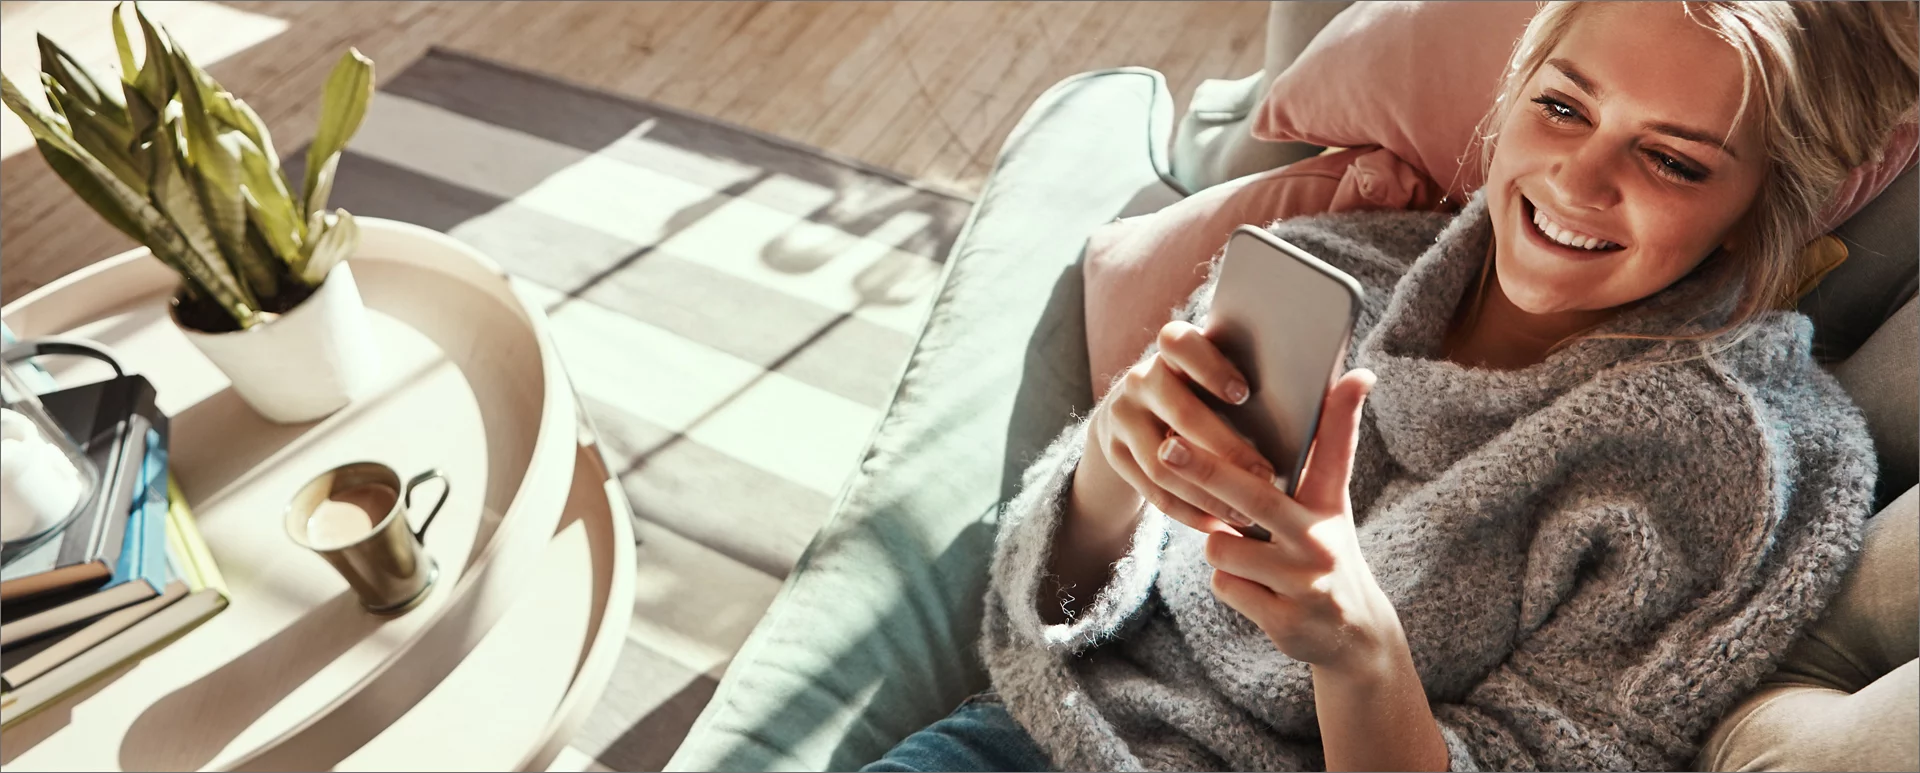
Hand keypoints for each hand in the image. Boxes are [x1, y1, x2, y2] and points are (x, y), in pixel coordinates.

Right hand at [1089, 321, 1277, 533]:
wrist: (1132, 417)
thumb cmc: (1201, 396)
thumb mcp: (1215, 377)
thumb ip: (1251, 381)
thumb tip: (1335, 388)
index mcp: (1171, 350)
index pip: (1179, 342)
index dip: (1209, 367)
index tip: (1244, 394)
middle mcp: (1140, 378)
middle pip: (1179, 411)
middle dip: (1225, 448)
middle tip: (1265, 476)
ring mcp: (1121, 417)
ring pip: (1162, 460)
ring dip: (1207, 491)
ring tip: (1246, 514)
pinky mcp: (1113, 454)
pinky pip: (1151, 491)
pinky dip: (1186, 510)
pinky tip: (1216, 522)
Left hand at [1157, 368, 1403, 672]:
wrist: (1353, 635)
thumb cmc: (1326, 552)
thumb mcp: (1331, 503)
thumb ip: (1332, 445)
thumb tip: (1357, 375)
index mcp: (1328, 508)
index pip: (1333, 453)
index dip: (1337, 416)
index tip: (1351, 376)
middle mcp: (1320, 542)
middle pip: (1253, 499)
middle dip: (1206, 470)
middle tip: (1167, 448)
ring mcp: (1304, 584)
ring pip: (1223, 548)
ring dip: (1221, 548)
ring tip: (1251, 557)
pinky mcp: (1285, 620)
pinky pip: (1225, 586)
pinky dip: (1230, 585)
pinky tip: (1257, 590)